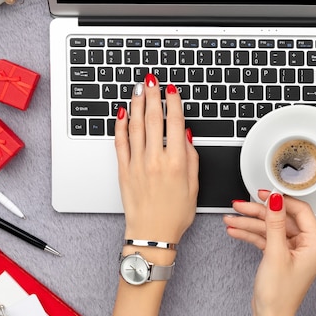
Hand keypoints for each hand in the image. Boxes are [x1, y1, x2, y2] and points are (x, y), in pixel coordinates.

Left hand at [115, 74, 198, 244]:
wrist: (151, 234)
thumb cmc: (175, 214)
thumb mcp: (194, 186)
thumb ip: (191, 158)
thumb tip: (186, 135)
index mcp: (176, 162)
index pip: (175, 123)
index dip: (173, 103)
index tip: (171, 90)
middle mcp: (155, 159)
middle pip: (152, 119)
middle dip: (152, 95)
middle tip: (151, 80)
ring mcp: (137, 164)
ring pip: (135, 126)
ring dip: (136, 104)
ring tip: (138, 89)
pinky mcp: (123, 170)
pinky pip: (120, 143)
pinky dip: (120, 126)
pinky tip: (121, 113)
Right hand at [224, 190, 315, 315]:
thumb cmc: (279, 295)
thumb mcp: (275, 253)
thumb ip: (275, 223)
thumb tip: (276, 200)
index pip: (300, 211)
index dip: (280, 201)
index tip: (264, 194)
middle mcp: (307, 246)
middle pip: (282, 219)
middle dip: (258, 213)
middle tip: (240, 205)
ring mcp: (293, 251)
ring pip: (270, 228)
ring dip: (249, 224)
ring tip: (231, 219)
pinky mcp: (281, 256)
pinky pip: (266, 239)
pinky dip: (251, 235)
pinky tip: (236, 230)